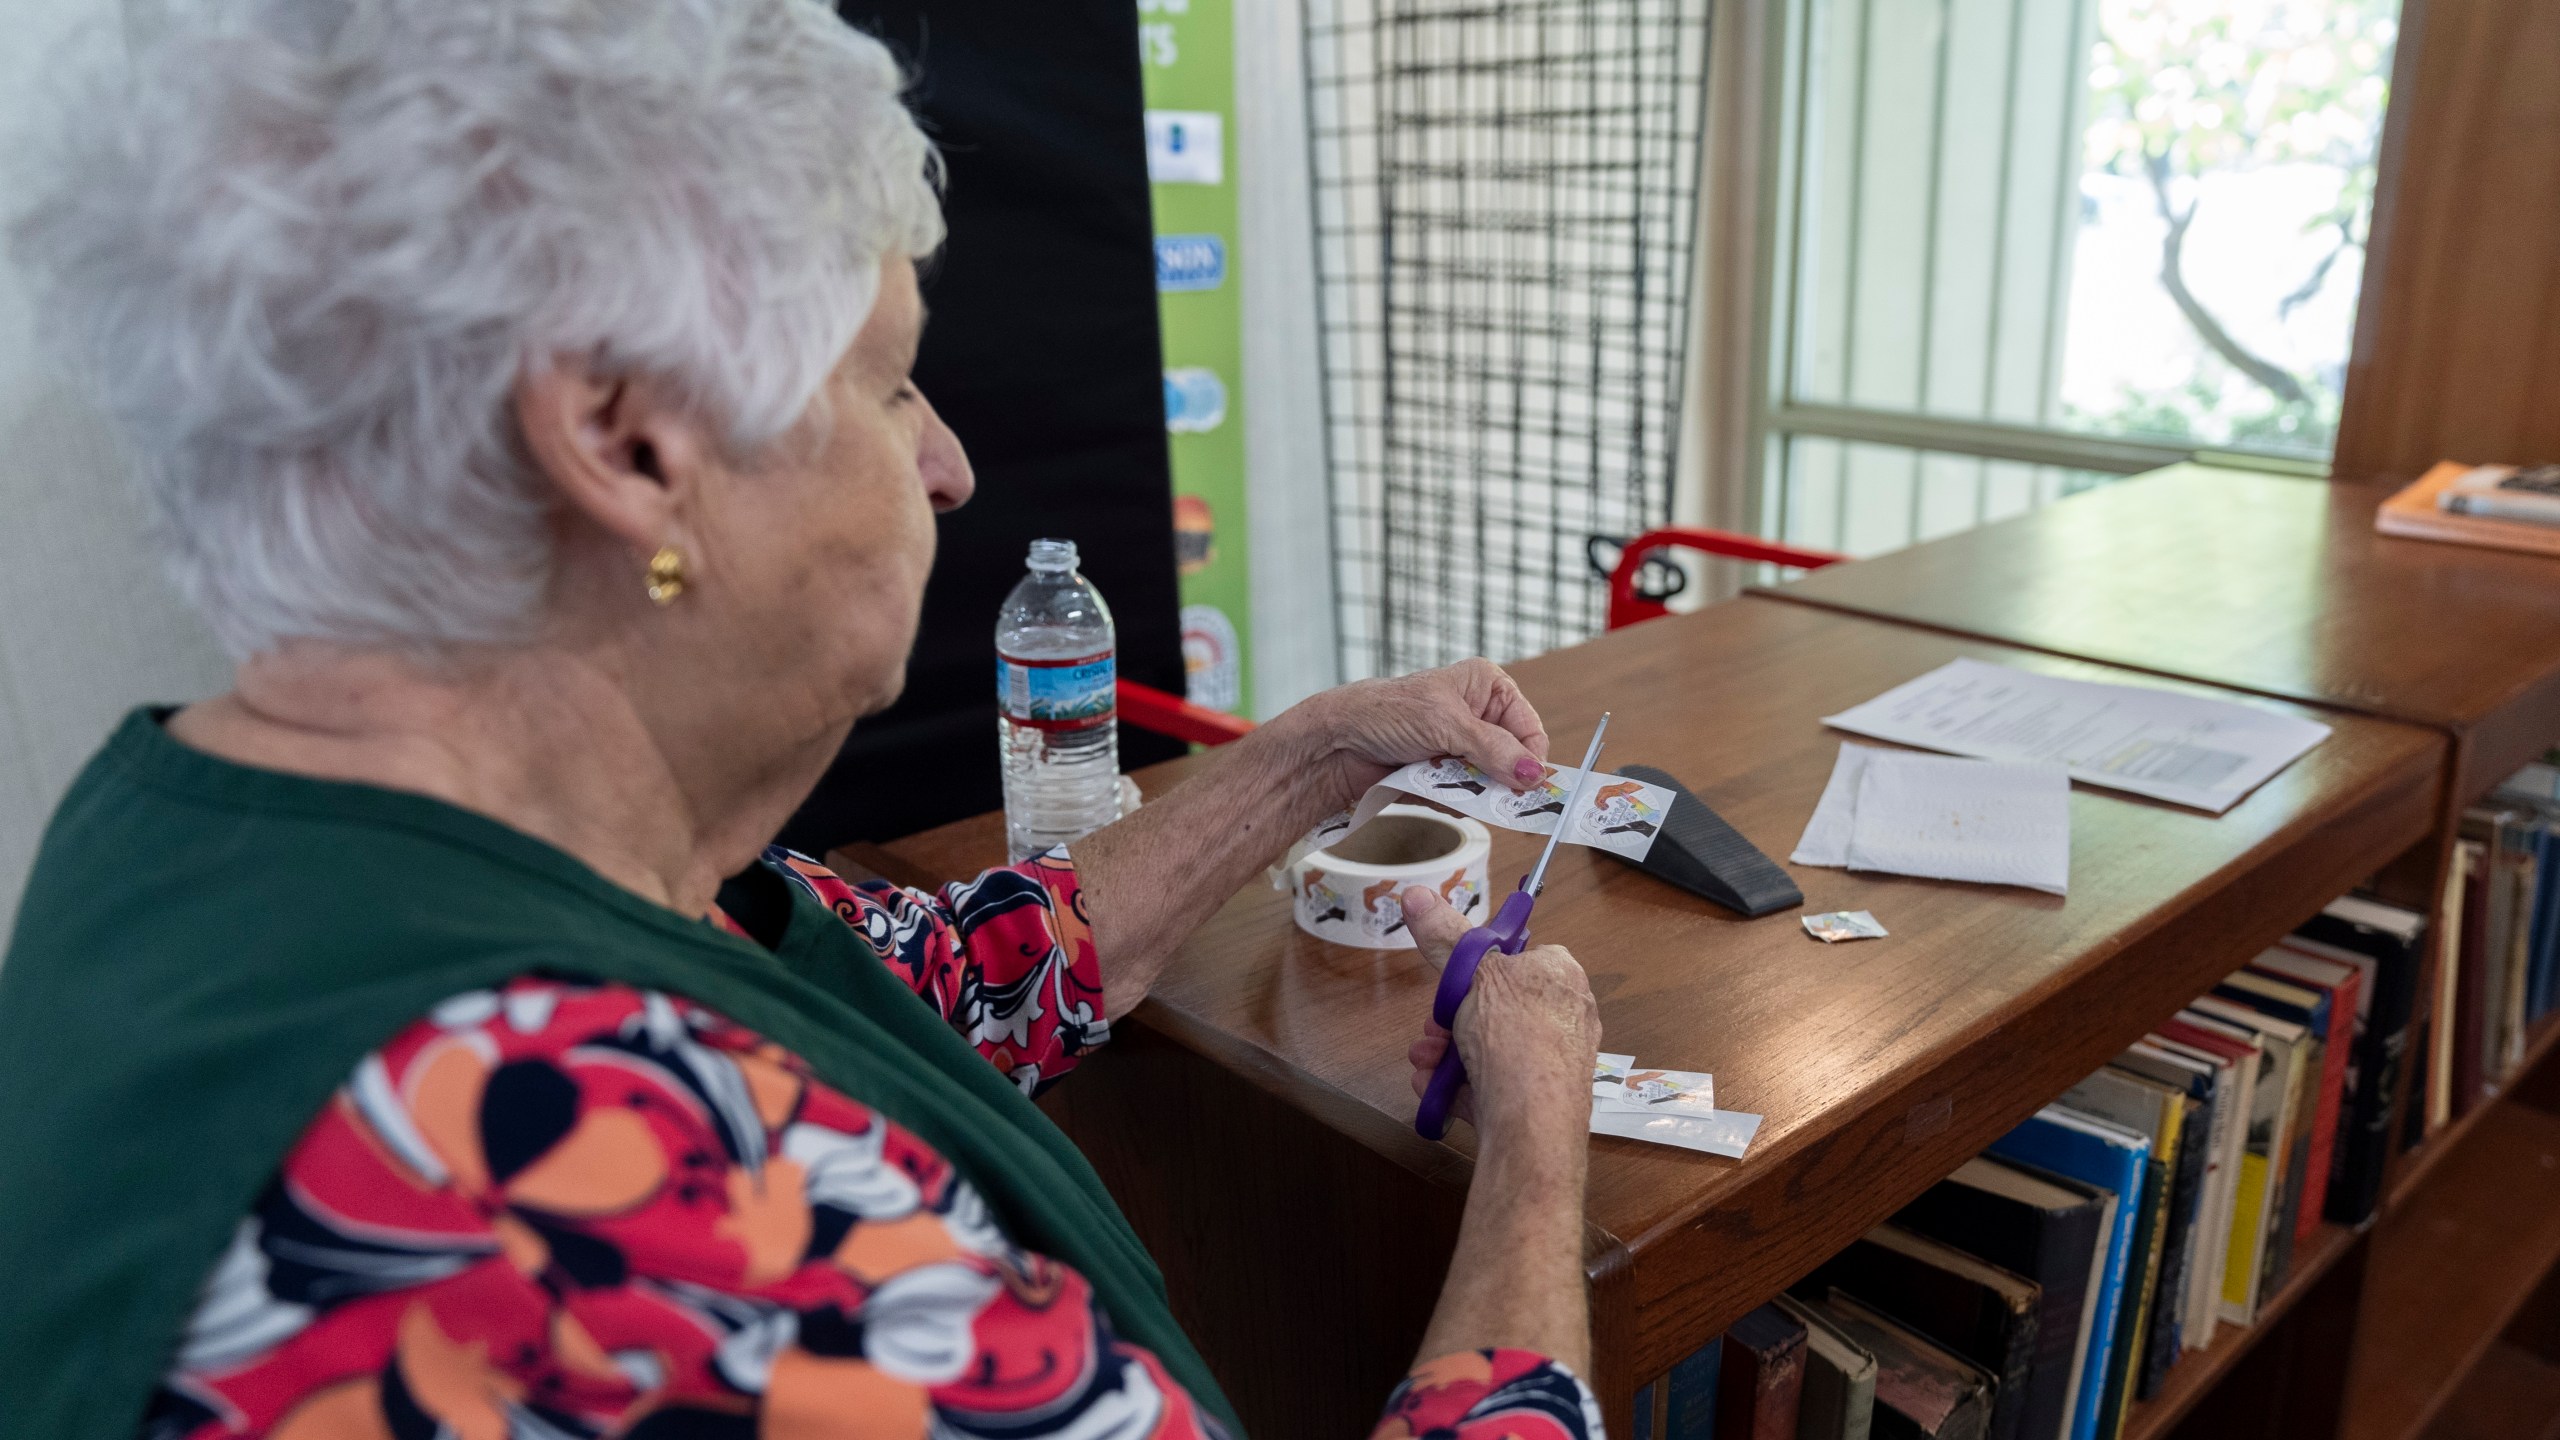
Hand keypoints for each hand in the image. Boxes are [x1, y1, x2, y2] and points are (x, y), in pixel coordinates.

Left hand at [1279, 659, 1550, 801]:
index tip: (1525, 786)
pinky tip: (1427, 788)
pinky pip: (1465, 796)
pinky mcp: (1442, 774)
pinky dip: (1451, 800)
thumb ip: (1493, 750)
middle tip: (1486, 793)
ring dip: (1470, 790)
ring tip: (1440, 780)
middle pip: (1513, 760)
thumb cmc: (1384, 713)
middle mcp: (1478, 715)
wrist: (1335, 744)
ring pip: (1490, 782)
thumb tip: (1534, 774)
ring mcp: (1459, 747)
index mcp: (1486, 687)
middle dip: (1497, 778)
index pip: (1529, 729)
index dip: (1529, 759)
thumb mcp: (1446, 724)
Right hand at [1401, 886, 1599, 1136]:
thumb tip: (1416, 894)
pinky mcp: (1537, 1101)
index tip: (1450, 982)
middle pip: (1495, 1006)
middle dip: (1450, 1019)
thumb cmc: (1516, 1036)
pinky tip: (1434, 1088)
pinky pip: (1490, 1083)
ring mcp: (1553, 1063)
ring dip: (1445, 1053)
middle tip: (1431, 1029)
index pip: (1519, 956)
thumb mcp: (1470, 971)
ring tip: (1425, 1061)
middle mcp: (1565, 1016)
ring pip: (1487, 1048)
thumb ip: (1443, 935)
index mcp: (1561, 974)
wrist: (1532, 1123)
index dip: (1478, 968)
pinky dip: (1458, 1085)